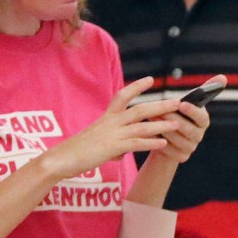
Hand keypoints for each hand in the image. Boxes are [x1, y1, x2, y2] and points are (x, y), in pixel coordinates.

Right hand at [43, 79, 189, 181]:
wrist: (60, 159)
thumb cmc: (77, 151)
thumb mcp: (97, 141)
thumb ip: (113, 143)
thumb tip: (121, 151)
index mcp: (106, 118)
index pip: (122, 96)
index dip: (136, 87)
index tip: (150, 79)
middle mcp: (110, 122)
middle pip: (140, 109)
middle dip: (160, 105)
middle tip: (178, 101)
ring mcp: (112, 134)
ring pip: (141, 126)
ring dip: (161, 124)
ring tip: (178, 123)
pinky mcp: (111, 147)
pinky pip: (135, 143)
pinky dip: (150, 143)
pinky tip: (163, 144)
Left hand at [141, 96, 209, 165]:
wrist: (166, 136)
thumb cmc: (175, 113)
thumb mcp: (185, 102)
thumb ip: (201, 90)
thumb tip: (221, 78)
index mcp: (203, 120)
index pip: (202, 117)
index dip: (193, 111)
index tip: (181, 104)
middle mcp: (199, 135)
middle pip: (189, 130)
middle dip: (174, 120)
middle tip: (161, 112)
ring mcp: (191, 147)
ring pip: (178, 140)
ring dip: (164, 130)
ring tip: (152, 120)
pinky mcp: (181, 157)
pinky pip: (170, 149)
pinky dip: (159, 141)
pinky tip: (149, 134)